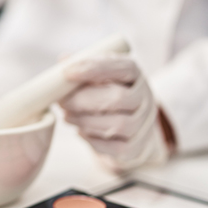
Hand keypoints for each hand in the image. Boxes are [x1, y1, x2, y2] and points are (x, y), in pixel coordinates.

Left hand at [59, 55, 170, 170]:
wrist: (129, 129)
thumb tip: (64, 60)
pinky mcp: (135, 148)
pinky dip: (92, 139)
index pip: (123, 67)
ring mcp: (143, 125)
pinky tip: (80, 131)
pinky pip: (113, 147)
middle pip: (118, 99)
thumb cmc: (107, 95)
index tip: (67, 72)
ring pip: (116, 125)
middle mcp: (145, 99)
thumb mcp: (98, 76)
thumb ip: (82, 66)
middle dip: (83, 101)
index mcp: (135, 76)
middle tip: (62, 102)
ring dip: (85, 121)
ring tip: (68, 116)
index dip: (95, 68)